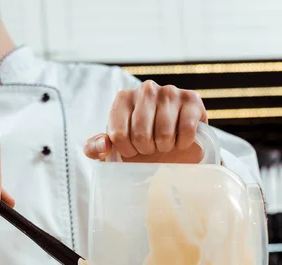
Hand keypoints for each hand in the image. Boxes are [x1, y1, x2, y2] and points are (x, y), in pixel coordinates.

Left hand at [84, 81, 207, 163]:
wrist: (173, 140)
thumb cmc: (140, 143)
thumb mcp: (113, 147)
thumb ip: (96, 147)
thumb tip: (103, 146)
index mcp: (123, 99)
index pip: (118, 135)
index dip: (126, 151)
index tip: (132, 150)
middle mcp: (145, 89)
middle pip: (141, 136)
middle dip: (146, 150)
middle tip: (151, 148)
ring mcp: (170, 92)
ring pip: (163, 135)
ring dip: (165, 147)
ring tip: (165, 143)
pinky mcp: (192, 99)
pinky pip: (186, 131)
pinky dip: (182, 143)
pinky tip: (180, 140)